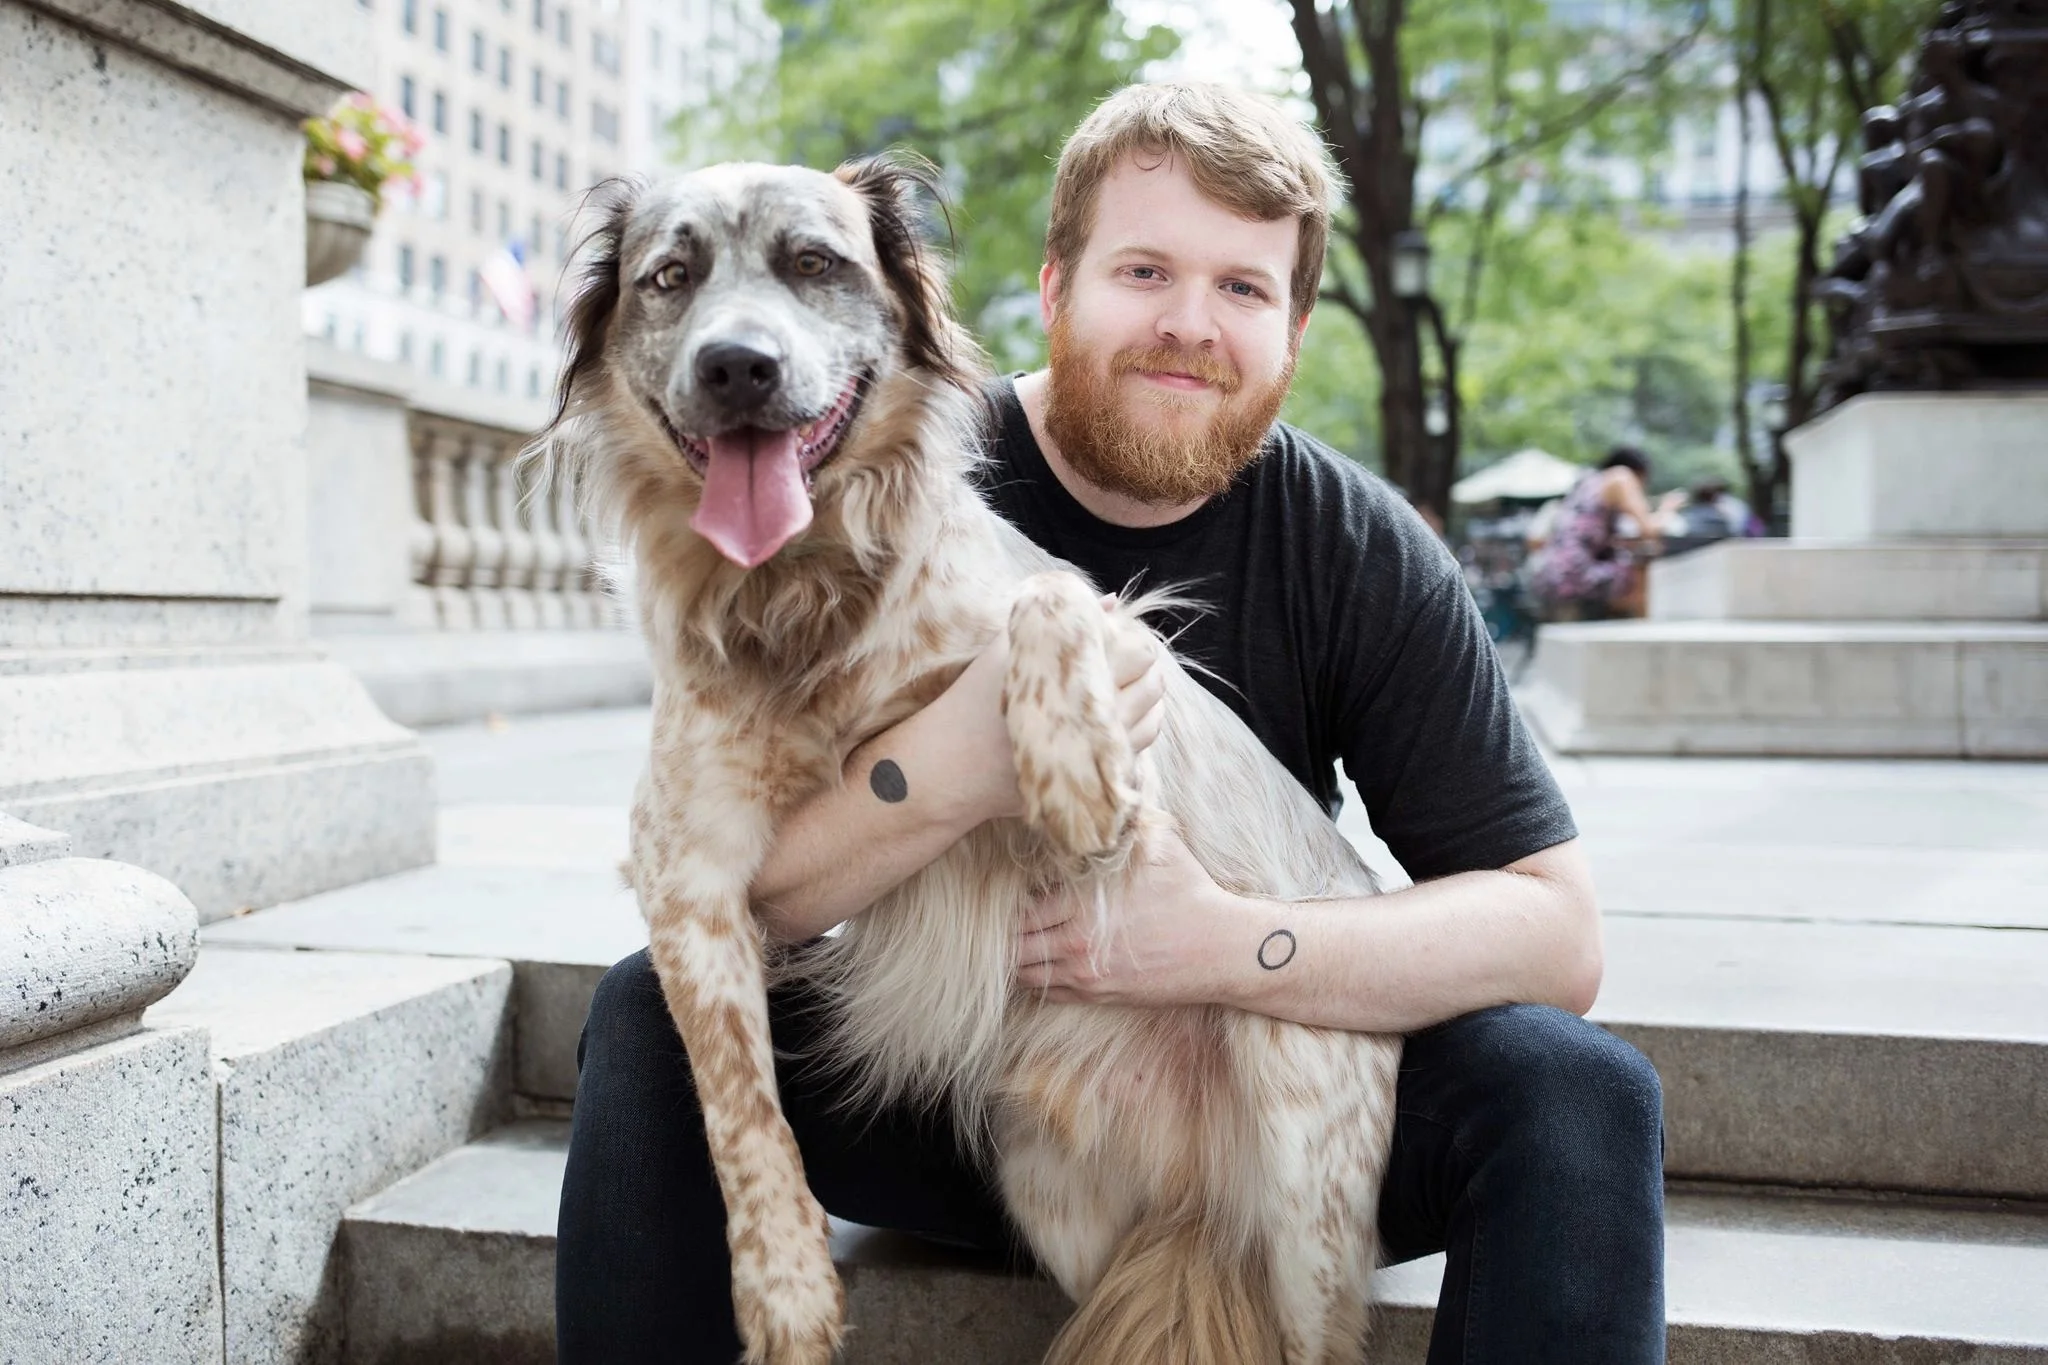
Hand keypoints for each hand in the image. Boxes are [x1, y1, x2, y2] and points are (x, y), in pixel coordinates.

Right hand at [928, 594, 1167, 823]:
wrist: (955, 764)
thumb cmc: (976, 699)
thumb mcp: (1008, 650)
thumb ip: (1059, 622)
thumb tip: (1112, 602)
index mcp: (1076, 678)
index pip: (1137, 654)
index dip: (1133, 642)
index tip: (1119, 640)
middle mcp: (1094, 717)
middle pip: (1150, 688)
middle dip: (1147, 671)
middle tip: (1131, 662)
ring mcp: (1096, 753)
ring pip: (1150, 724)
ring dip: (1149, 703)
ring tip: (1135, 688)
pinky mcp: (1091, 778)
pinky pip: (1136, 756)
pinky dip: (1138, 733)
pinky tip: (1126, 720)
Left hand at [1014, 825, 1234, 1007]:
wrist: (1220, 949)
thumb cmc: (1190, 893)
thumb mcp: (1160, 845)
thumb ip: (1127, 821)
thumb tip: (1113, 782)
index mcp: (1082, 908)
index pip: (1021, 911)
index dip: (1011, 904)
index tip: (1009, 894)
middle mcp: (1077, 945)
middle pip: (1016, 945)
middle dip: (1006, 933)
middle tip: (1000, 920)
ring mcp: (1086, 976)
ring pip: (1026, 974)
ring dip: (1017, 959)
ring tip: (1016, 941)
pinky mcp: (1099, 996)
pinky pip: (1049, 994)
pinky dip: (1036, 981)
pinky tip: (1037, 964)